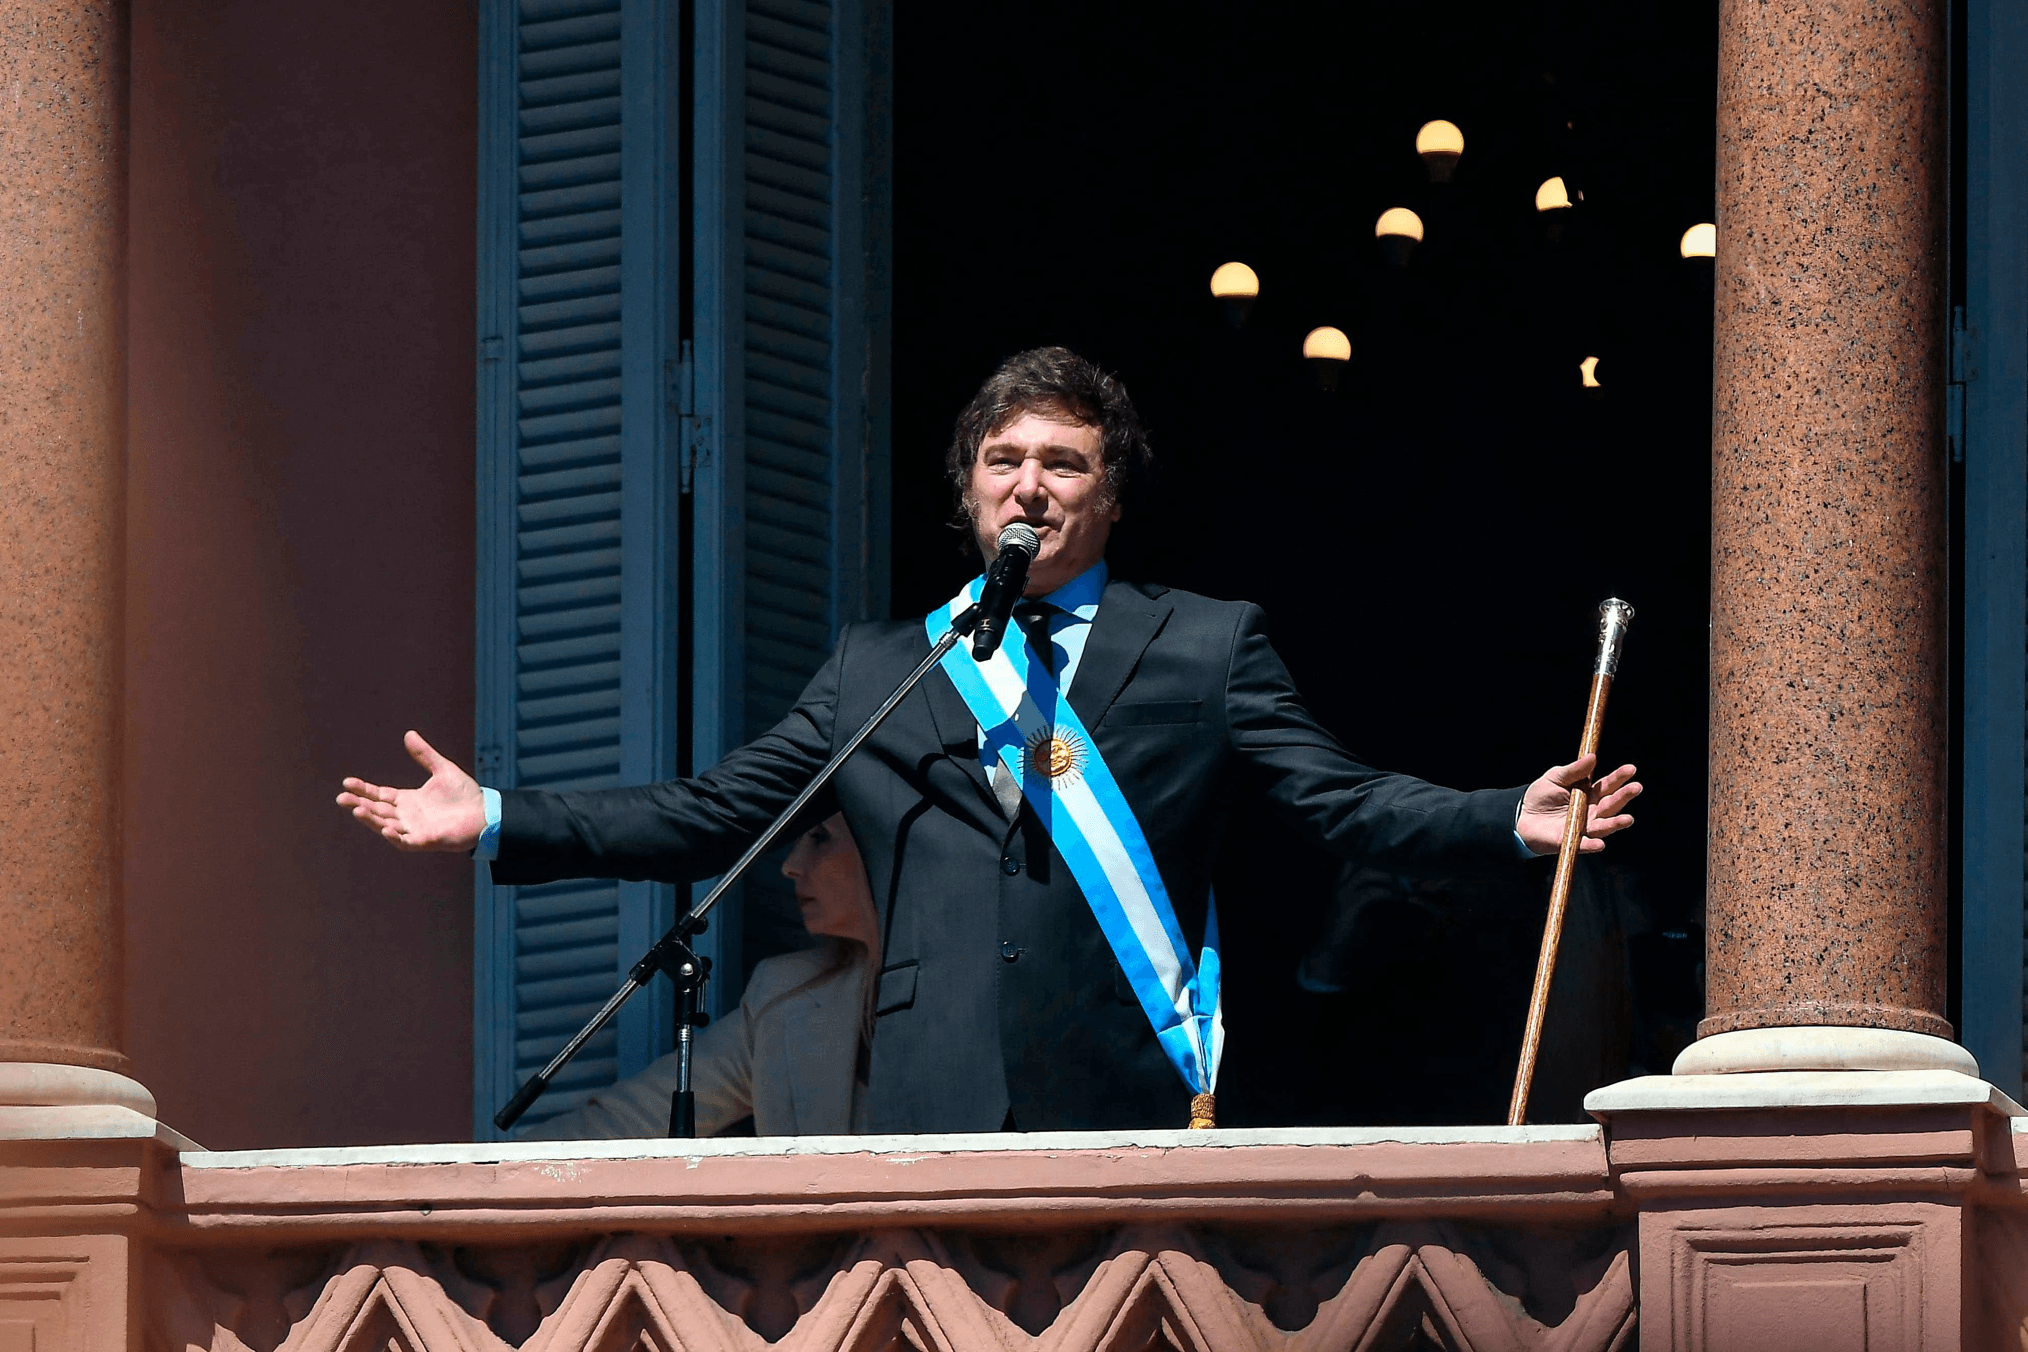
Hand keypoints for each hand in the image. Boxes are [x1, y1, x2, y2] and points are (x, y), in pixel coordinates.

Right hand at [336, 731, 486, 852]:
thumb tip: (409, 733)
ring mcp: (414, 829)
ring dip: (371, 820)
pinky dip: (395, 837)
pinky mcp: (426, 841)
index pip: (379, 794)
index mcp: (408, 800)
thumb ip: (425, 754)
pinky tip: (386, 828)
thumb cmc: (465, 794)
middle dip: (359, 804)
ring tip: (357, 810)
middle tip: (341, 798)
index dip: (363, 789)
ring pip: (386, 825)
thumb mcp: (442, 769)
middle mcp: (407, 816)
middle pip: (377, 810)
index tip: (347, 782)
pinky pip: (406, 841)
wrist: (485, 812)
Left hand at [1516, 753, 1640, 855]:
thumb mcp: (1555, 777)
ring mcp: (1584, 827)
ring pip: (1604, 826)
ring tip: (1628, 819)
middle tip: (1636, 787)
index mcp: (1589, 793)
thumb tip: (1592, 757)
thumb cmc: (1541, 796)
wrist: (1521, 816)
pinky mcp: (1572, 841)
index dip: (1620, 777)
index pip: (1608, 785)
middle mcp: (1591, 811)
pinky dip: (1592, 845)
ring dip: (1616, 823)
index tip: (1631, 769)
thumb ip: (1574, 770)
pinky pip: (1584, 845)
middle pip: (1611, 804)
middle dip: (1624, 796)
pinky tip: (1600, 844)